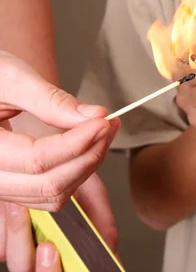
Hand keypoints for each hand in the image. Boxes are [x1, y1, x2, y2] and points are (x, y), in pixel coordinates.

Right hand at [0, 51, 118, 208]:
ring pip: (50, 195)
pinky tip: (86, 146)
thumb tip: (94, 116)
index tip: (103, 121)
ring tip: (102, 131)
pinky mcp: (9, 183)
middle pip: (48, 185)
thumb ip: (51, 100)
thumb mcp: (10, 76)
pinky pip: (45, 193)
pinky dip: (72, 173)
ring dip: (85, 166)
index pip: (37, 160)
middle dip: (88, 156)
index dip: (77, 143)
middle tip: (109, 125)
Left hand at [1, 174, 136, 271]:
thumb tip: (110, 248)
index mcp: (82, 251)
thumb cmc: (65, 170)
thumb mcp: (91, 191)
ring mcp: (28, 250)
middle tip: (51, 249)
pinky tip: (17, 208)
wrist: (38, 148)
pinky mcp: (4, 239)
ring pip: (23, 270)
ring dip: (25, 242)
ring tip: (28, 213)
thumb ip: (100, 221)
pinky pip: (3, 250)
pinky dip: (11, 229)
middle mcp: (56, 257)